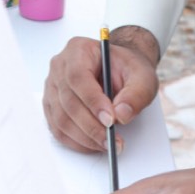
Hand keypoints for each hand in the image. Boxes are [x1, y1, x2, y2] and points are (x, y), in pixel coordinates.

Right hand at [43, 26, 160, 152]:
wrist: (119, 71)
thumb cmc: (127, 69)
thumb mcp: (142, 76)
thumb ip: (136, 94)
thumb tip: (121, 115)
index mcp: (78, 49)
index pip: (78, 76)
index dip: (92, 101)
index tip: (110, 120)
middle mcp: (60, 67)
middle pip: (68, 101)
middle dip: (91, 125)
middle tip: (112, 140)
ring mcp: (52, 87)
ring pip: (61, 118)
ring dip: (84, 137)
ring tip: (107, 144)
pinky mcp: (52, 106)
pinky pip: (58, 129)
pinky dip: (76, 142)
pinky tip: (94, 144)